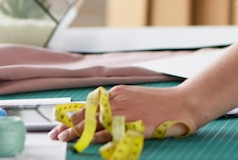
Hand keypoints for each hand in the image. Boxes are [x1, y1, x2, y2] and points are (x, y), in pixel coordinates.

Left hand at [48, 84, 195, 144]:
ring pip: (95, 122)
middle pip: (88, 113)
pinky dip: (97, 138)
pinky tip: (87, 143)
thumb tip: (101, 117)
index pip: (89, 104)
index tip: (59, 124)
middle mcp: (119, 100)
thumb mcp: (136, 99)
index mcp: (118, 93)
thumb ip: (118, 106)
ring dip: (77, 131)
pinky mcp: (134, 124)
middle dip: (68, 124)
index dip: (73, 115)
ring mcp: (126, 111)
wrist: (183, 103)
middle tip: (54, 135)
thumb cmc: (161, 104)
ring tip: (63, 139)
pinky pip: (111, 132)